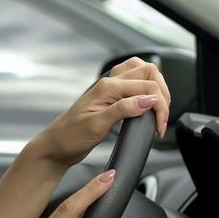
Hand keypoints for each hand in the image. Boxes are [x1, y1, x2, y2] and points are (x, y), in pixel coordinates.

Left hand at [34, 57, 170, 166]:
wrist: (56, 146)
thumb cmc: (70, 136)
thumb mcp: (97, 125)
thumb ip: (123, 109)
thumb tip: (149, 100)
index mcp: (106, 87)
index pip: (147, 86)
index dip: (160, 106)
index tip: (160, 127)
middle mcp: (109, 84)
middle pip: (149, 71)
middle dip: (163, 93)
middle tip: (162, 118)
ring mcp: (110, 89)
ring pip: (142, 72)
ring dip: (156, 87)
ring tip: (159, 110)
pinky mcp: (111, 97)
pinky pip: (133, 82)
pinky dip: (146, 89)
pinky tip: (147, 104)